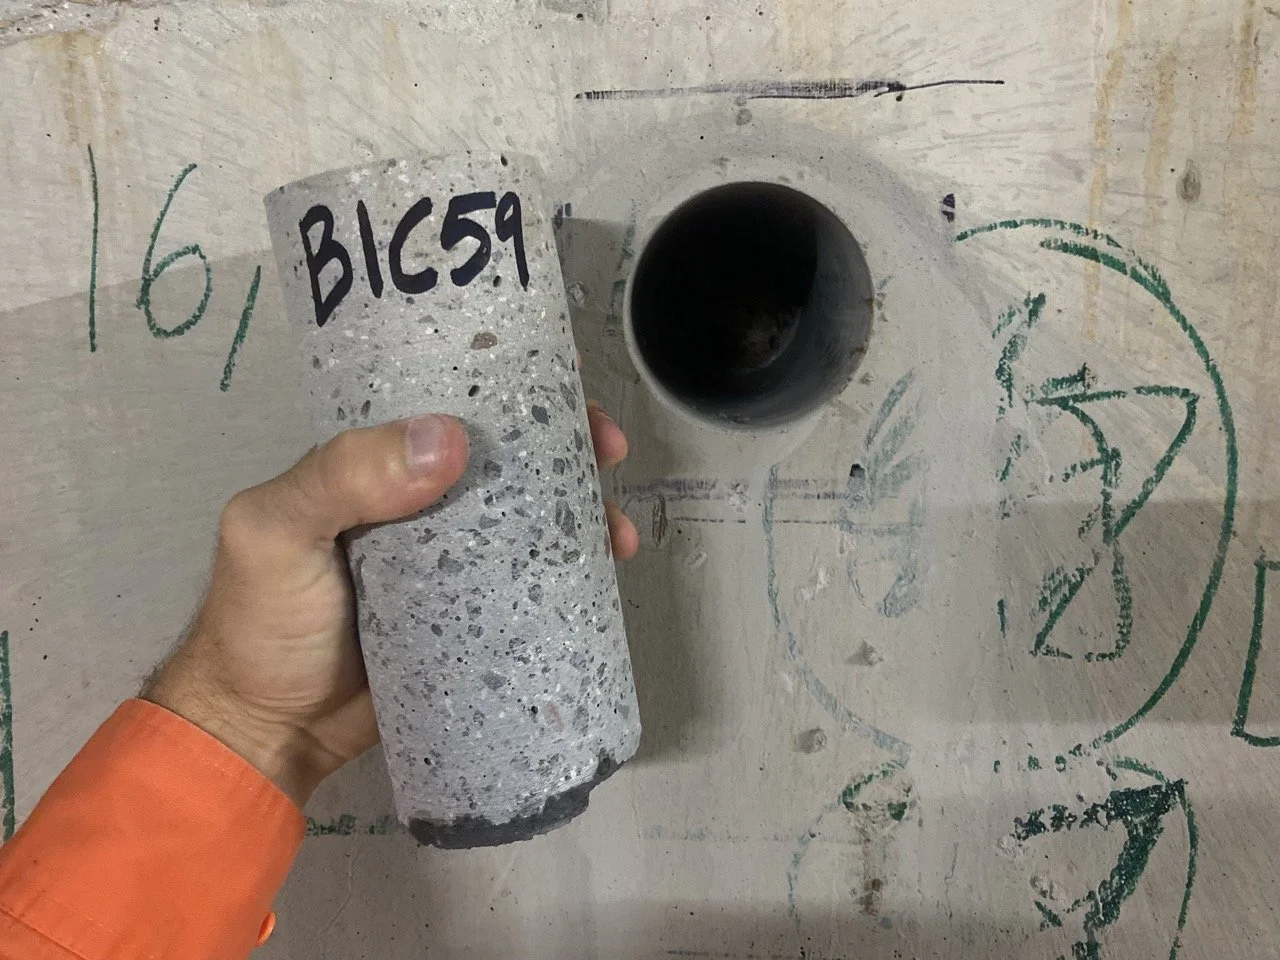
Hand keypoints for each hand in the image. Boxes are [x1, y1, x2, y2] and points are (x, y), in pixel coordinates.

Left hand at [144, 406, 636, 806]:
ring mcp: (454, 560)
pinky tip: (606, 569)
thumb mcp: (274, 531)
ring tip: (616, 530)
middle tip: (607, 450)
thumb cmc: (257, 622)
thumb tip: (449, 439)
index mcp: (372, 462)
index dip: (510, 382)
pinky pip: (533, 581)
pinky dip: (574, 569)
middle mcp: (420, 500)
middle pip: (508, 454)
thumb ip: (341, 476)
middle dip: (569, 442)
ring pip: (532, 515)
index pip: (449, 398)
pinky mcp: (475, 616)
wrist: (268, 735)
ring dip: (583, 508)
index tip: (562, 383)